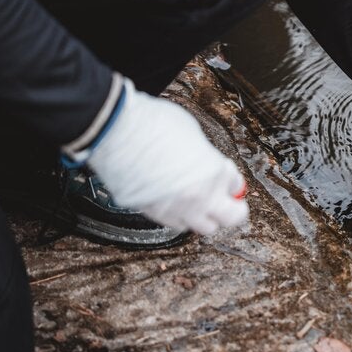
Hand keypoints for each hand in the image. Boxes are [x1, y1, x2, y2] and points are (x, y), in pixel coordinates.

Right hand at [64, 78, 248, 233]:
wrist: (115, 131)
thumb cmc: (153, 124)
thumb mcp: (193, 133)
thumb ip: (207, 156)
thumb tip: (209, 164)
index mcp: (214, 172)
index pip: (236, 186)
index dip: (232, 181)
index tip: (227, 178)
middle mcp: (199, 196)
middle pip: (231, 218)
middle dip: (233, 209)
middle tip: (228, 201)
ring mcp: (176, 208)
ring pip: (202, 227)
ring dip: (204, 215)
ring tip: (197, 201)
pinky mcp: (153, 213)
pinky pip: (175, 223)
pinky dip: (179, 215)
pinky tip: (175, 202)